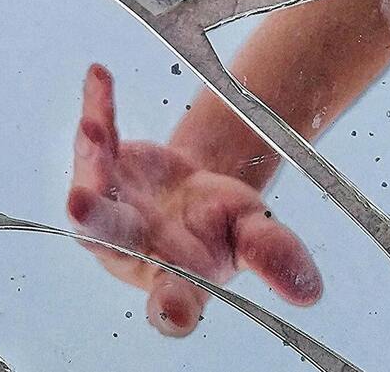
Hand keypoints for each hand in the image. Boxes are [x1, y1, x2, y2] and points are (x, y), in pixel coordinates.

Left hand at [67, 64, 322, 336]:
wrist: (196, 194)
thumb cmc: (224, 225)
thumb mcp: (255, 233)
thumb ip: (274, 256)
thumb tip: (309, 292)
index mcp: (177, 276)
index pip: (174, 299)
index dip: (171, 309)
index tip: (173, 313)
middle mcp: (131, 247)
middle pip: (110, 236)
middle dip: (96, 219)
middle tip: (80, 204)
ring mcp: (109, 206)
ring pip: (92, 184)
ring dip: (91, 155)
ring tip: (94, 128)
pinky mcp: (101, 168)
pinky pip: (96, 138)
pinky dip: (97, 108)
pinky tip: (98, 76)